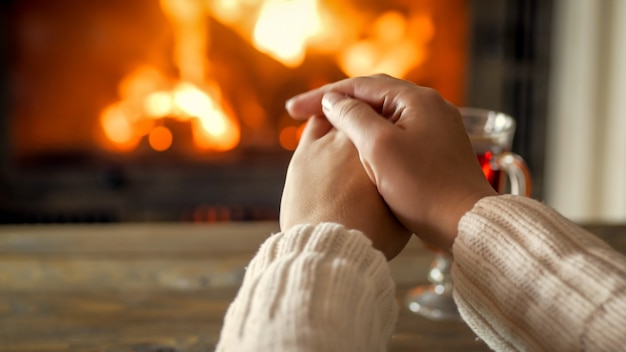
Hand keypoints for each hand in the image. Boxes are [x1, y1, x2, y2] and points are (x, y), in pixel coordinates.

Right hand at [285, 74, 496, 250]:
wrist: (466, 223)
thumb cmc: (423, 187)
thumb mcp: (379, 148)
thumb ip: (353, 117)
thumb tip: (333, 101)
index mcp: (416, 99)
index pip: (359, 86)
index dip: (321, 96)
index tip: (293, 110)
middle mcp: (429, 106)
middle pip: (372, 96)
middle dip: (335, 104)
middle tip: (303, 115)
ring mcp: (436, 127)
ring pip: (384, 116)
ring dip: (352, 120)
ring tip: (324, 129)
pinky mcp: (436, 150)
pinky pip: (396, 133)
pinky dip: (370, 137)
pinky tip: (356, 149)